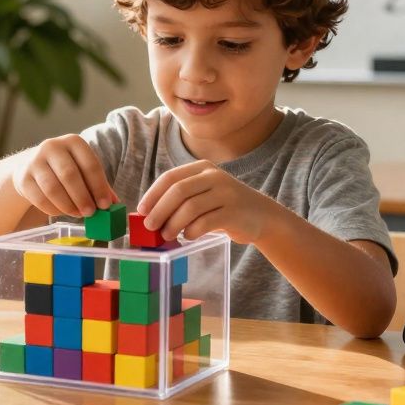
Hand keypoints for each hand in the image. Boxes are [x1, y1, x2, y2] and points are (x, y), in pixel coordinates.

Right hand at [12, 135, 117, 217]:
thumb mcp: (82, 169)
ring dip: (68, 205)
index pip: (90, 164)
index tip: (105, 205)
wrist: (30, 165)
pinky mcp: (23, 177)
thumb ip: (99, 185)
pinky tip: (61, 212)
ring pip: (53, 188)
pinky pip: (39, 198)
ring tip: (77, 214)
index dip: (99, 187)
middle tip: (90, 213)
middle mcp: (52, 146)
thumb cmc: (64, 168)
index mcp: (73, 142)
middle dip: (82, 197)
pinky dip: (53, 209)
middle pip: (69, 175)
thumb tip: (116, 205)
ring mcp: (35, 161)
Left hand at [137, 160, 277, 243]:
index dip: (153, 194)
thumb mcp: (204, 194)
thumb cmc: (224, 207)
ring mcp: (226, 193)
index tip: (141, 211)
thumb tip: (148, 215)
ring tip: (167, 235)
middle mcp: (214, 177)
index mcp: (202, 168)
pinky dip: (192, 231)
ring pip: (190, 207)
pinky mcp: (234, 212)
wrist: (262, 216)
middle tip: (150, 226)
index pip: (170, 177)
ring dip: (173, 224)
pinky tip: (188, 236)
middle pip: (178, 191)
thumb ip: (181, 199)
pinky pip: (205, 222)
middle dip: (160, 210)